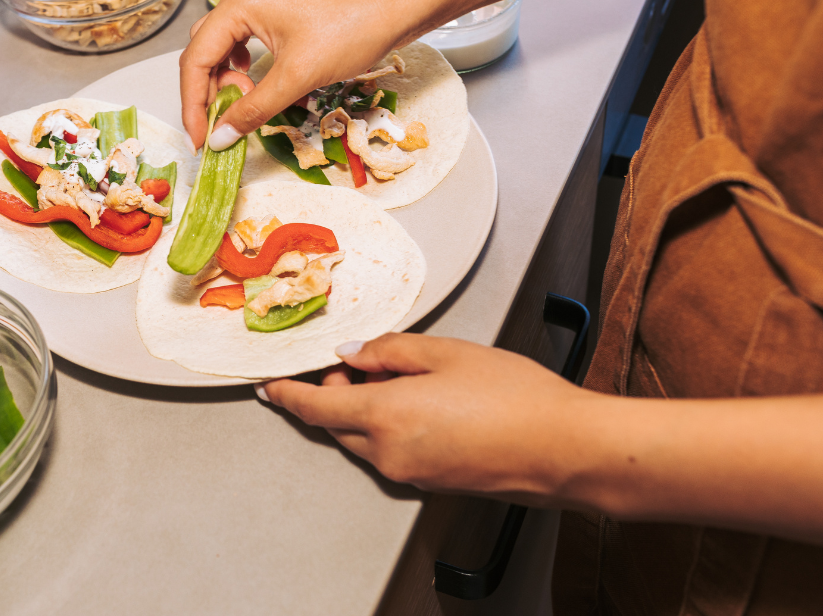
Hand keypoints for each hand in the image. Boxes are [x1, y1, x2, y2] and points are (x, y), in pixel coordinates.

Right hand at [179, 0, 417, 149]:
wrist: (400, 1)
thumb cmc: (354, 28)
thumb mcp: (298, 77)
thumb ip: (253, 109)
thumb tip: (219, 137)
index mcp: (239, 3)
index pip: (195, 59)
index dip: (193, 104)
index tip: (200, 139)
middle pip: (204, 51)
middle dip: (209, 93)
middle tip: (223, 126)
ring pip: (224, 45)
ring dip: (228, 80)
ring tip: (246, 102)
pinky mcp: (279, 5)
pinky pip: (245, 38)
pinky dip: (246, 65)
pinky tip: (258, 81)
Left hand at [260, 333, 587, 500]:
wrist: (566, 450)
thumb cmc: (517, 398)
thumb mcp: (447, 352)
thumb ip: (390, 351)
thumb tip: (353, 354)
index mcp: (385, 416)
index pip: (315, 407)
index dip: (288, 395)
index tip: (269, 387)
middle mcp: (389, 453)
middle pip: (337, 423)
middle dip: (334, 392)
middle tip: (356, 362)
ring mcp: (410, 474)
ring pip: (364, 438)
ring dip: (364, 410)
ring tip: (400, 377)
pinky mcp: (430, 484)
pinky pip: (391, 452)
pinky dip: (388, 427)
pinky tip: (421, 404)